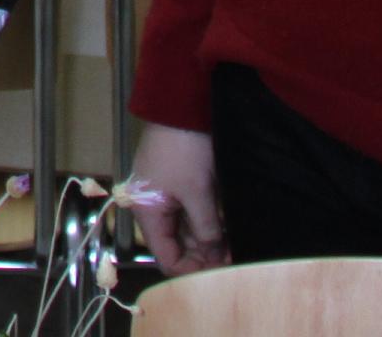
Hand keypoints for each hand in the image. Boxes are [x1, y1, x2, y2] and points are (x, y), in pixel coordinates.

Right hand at [126, 122, 227, 274]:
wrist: (179, 107)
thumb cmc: (184, 150)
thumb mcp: (198, 194)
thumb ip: (206, 230)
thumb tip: (217, 259)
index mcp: (147, 213)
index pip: (166, 258)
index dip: (192, 271)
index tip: (220, 273)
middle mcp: (150, 207)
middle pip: (175, 244)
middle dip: (203, 254)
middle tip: (233, 258)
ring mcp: (161, 194)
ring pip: (183, 229)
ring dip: (206, 238)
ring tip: (232, 243)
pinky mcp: (172, 183)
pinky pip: (186, 212)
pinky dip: (203, 221)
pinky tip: (223, 226)